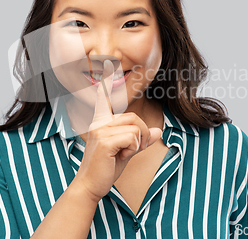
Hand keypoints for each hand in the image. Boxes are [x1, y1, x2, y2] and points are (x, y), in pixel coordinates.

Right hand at [72, 60, 162, 202]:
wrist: (90, 186)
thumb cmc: (106, 168)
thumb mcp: (127, 151)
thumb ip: (140, 139)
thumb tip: (157, 130)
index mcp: (101, 121)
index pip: (104, 99)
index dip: (107, 82)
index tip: (108, 63)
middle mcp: (99, 122)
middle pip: (134, 118)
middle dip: (141, 135)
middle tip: (131, 150)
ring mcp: (100, 130)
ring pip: (135, 128)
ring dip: (137, 144)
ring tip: (122, 154)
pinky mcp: (104, 141)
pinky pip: (133, 138)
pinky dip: (133, 150)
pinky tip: (119, 157)